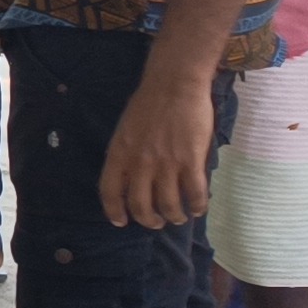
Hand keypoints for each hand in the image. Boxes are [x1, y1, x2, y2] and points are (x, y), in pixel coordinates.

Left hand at [101, 67, 218, 227]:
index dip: (115, 211)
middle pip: (140, 204)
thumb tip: (133, 177)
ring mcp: (166, 163)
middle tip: (156, 222)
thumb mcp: (125, 130)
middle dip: (148, 219)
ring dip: (174, 215)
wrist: (174, 85)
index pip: (110, 191)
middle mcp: (139, 163)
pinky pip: (194, 193)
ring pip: (168, 204)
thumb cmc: (148, 104)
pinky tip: (197, 208)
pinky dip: (196, 206)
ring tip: (178, 217)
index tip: (121, 221)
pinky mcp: (191, 161)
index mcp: (119, 154)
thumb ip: (127, 154)